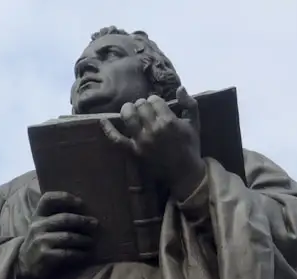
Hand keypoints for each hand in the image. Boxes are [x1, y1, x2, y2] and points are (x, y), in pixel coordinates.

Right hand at [17, 191, 96, 278]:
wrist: (24, 264)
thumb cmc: (39, 242)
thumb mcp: (41, 227)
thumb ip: (55, 218)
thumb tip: (84, 212)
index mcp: (37, 216)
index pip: (48, 199)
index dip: (64, 197)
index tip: (81, 202)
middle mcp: (37, 226)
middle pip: (64, 219)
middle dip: (82, 221)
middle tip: (95, 224)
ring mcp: (40, 241)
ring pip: (68, 237)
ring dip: (83, 239)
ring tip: (91, 241)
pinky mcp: (45, 255)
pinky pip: (67, 253)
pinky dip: (79, 254)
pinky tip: (85, 254)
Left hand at [100, 86, 205, 200]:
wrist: (184, 172)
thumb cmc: (190, 145)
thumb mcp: (194, 123)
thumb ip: (189, 103)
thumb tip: (179, 88)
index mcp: (168, 121)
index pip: (154, 100)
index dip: (155, 100)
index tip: (157, 105)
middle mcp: (153, 129)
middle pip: (140, 106)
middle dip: (142, 104)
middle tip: (146, 109)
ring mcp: (141, 140)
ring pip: (128, 116)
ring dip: (128, 110)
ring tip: (131, 111)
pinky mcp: (133, 151)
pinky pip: (117, 139)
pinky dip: (108, 129)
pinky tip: (102, 121)